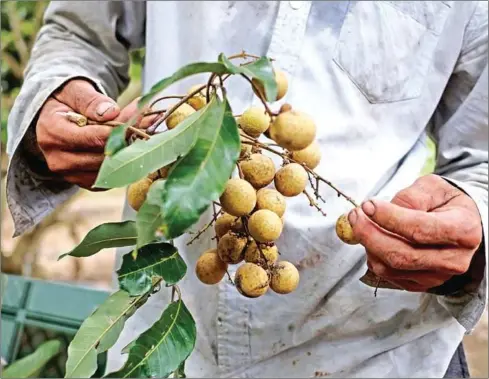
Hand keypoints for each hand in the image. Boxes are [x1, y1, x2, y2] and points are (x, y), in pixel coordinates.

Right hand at [36, 79, 156, 188]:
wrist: (55, 117)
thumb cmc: (66, 100)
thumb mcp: (75, 90)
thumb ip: (91, 100)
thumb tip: (110, 113)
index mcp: (52, 133)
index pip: (92, 138)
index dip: (118, 130)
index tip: (139, 119)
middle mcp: (58, 158)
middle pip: (104, 156)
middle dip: (129, 139)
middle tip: (150, 122)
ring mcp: (71, 174)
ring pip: (111, 168)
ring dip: (131, 150)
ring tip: (145, 130)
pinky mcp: (83, 182)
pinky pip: (111, 177)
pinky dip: (126, 162)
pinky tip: (135, 144)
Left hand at [349, 174, 482, 291]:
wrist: (458, 224)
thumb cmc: (445, 203)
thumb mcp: (433, 188)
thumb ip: (410, 197)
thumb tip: (382, 210)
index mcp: (463, 230)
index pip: (420, 229)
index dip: (389, 218)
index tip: (368, 205)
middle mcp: (453, 259)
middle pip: (401, 255)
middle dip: (370, 234)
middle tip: (355, 215)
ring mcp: (437, 276)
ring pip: (390, 268)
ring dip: (368, 245)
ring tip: (361, 222)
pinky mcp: (420, 284)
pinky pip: (387, 275)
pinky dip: (373, 256)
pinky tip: (372, 238)